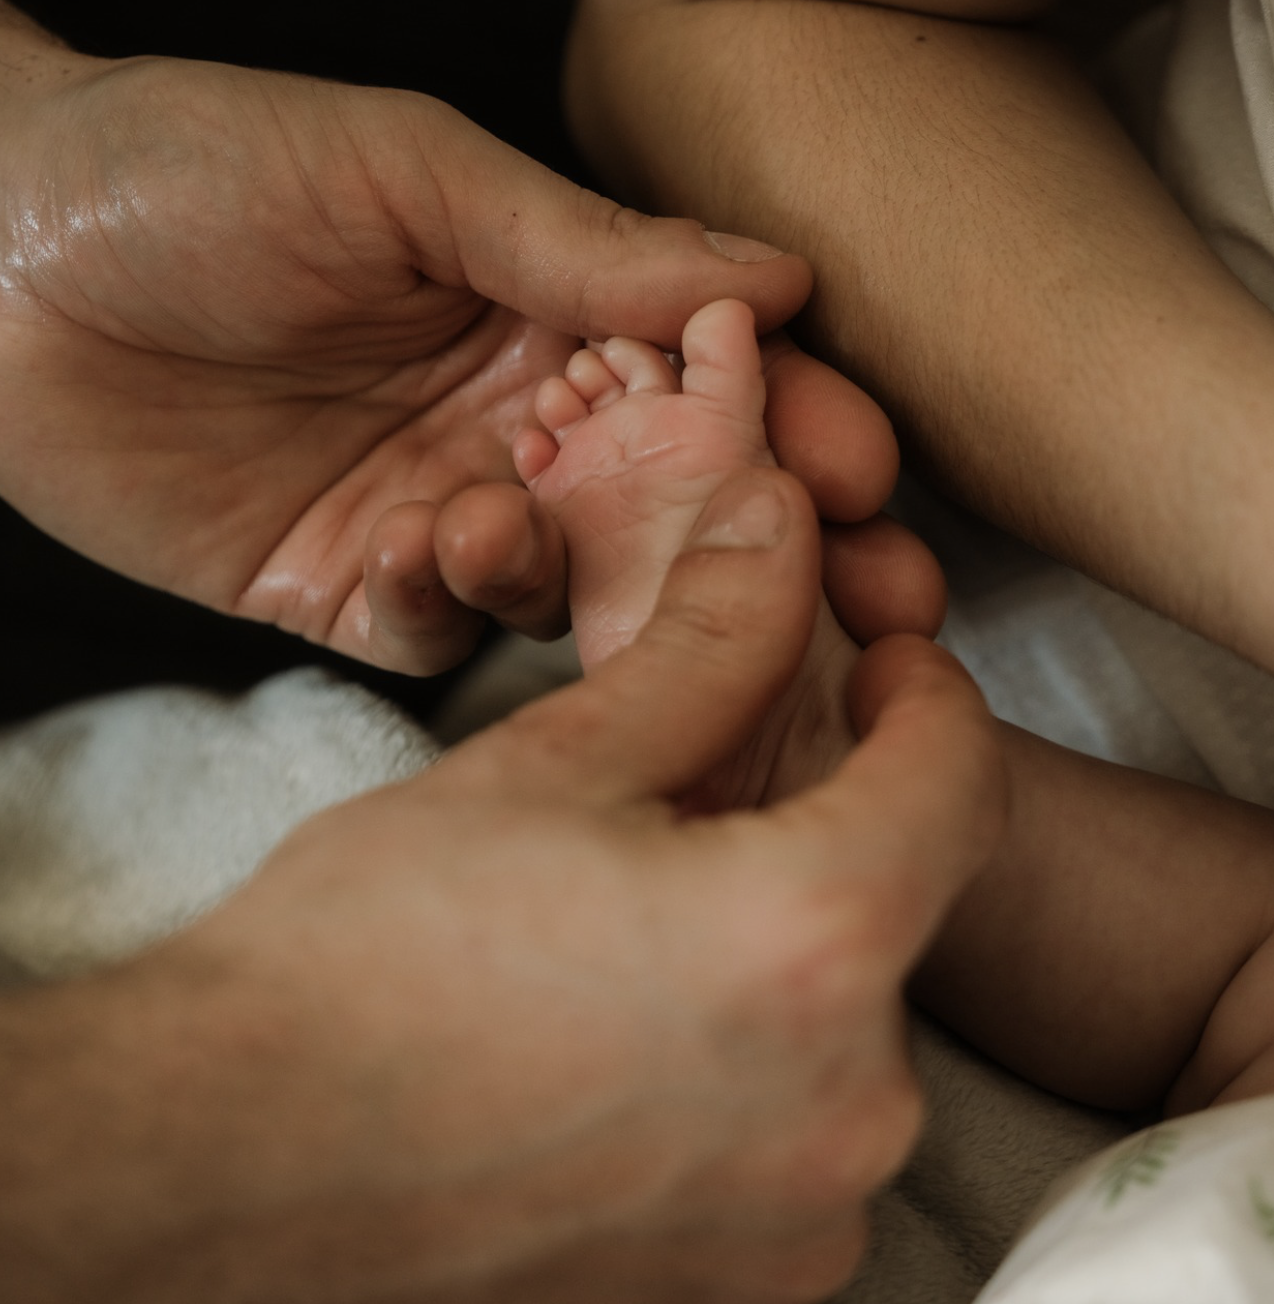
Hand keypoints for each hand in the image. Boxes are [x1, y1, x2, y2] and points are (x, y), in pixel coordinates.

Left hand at [0, 26, 814, 672]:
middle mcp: (517, 427)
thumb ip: (588, 245)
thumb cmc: (193, 173)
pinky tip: (423, 538)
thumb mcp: (408, 174)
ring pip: (575, 591)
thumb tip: (779, 277)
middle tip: (855, 598)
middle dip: (769, 559)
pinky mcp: (357, 589)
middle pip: (679, 515)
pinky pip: (445, 630)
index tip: (865, 473)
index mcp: (550, 317)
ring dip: (576, 576)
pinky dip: (453, 599)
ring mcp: (444, 515)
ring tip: (513, 519)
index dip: (798, 430)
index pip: (712, 388)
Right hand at [0, 469, 1003, 1301]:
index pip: (956, 780)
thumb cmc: (373, 953)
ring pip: (842, 1025)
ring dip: (772, 957)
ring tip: (629, 939)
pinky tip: (622, 1047)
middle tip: (692, 810)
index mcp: (814, 945)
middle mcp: (849, 1109)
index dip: (928, 699)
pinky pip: (796, 1135)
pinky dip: (744, 1068)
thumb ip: (709, 641)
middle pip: (890, 907)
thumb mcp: (556, 762)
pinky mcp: (747, 1292)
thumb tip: (783, 525)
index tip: (885, 671)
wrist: (231, 1160)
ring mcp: (802, 1222)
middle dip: (816, 834)